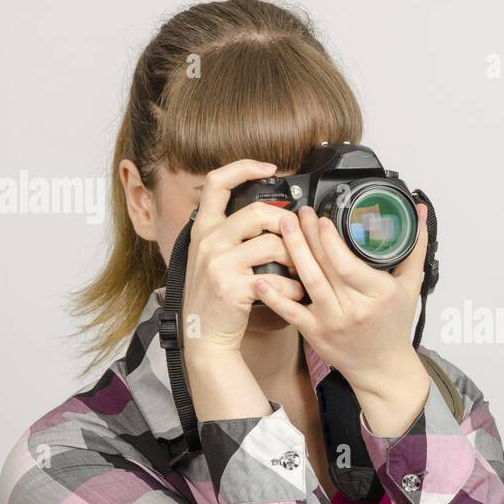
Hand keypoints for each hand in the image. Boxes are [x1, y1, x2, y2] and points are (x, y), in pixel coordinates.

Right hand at [179, 159, 306, 368]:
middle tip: (298, 238)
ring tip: (300, 271)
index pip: (216, 182)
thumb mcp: (211, 257)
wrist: (203, 336)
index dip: (243, 168)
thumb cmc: (215, 297)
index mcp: (203, 229)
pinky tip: (294, 294)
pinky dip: (293, 288)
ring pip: (273, 244)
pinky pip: (277, 278)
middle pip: (258, 212)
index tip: (268, 168)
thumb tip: (269, 213)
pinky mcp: (233, 287)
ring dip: (296, 259)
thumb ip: (230, 233)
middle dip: (287, 224)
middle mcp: (208, 241)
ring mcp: (218, 263)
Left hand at [253, 201, 432, 433]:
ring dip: (293, 252)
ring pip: (308, 282)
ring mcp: (332, 322)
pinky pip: (291, 312)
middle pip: (325, 266)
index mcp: (379, 294)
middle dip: (308, 235)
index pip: (349, 264)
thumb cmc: (394, 326)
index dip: (330, 240)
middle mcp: (354, 308)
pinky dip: (274, 296)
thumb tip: (419, 213)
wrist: (382, 367)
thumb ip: (414, 248)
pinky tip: (260, 278)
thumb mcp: (411, 286)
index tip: (321, 218)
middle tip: (298, 213)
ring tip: (283, 228)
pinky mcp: (315, 333)